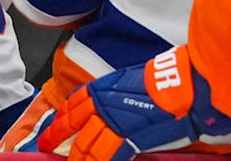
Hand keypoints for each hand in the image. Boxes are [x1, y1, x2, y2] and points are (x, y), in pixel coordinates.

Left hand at [37, 46, 230, 160]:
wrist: (186, 87)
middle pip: (71, 125)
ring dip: (76, 159)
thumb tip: (120, 104)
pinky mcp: (128, 141)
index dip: (61, 117)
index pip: (74, 103)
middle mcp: (104, 104)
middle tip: (44, 147)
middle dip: (55, 138)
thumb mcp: (136, 79)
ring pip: (86, 147)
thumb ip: (121, 93)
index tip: (53, 125)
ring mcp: (114, 123)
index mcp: (105, 86)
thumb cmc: (169, 79)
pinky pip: (107, 158)